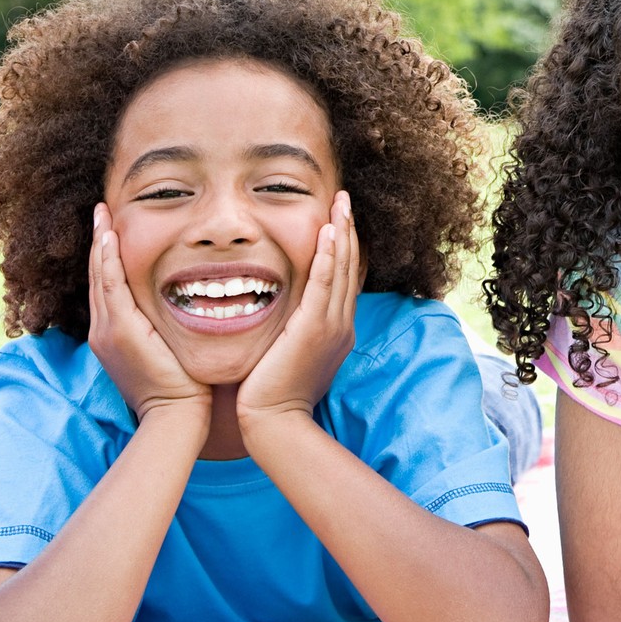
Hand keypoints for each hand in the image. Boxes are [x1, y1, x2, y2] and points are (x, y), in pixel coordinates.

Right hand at [86, 202, 209, 425]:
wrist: (177, 417)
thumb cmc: (185, 388)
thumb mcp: (170, 350)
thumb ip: (168, 327)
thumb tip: (189, 305)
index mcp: (116, 334)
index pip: (109, 285)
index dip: (109, 256)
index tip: (113, 228)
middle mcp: (105, 330)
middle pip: (99, 275)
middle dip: (101, 241)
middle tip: (102, 210)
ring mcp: (108, 330)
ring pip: (100, 276)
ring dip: (102, 241)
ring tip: (103, 213)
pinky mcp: (119, 331)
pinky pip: (110, 286)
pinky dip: (108, 260)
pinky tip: (110, 236)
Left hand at [238, 191, 363, 428]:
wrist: (274, 422)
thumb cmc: (272, 394)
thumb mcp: (290, 355)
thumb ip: (293, 330)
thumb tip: (284, 315)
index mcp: (337, 329)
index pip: (343, 278)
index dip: (344, 246)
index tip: (339, 219)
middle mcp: (341, 323)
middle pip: (348, 266)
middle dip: (347, 229)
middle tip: (344, 199)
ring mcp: (332, 325)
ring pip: (340, 269)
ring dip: (341, 232)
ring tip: (340, 204)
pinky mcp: (314, 328)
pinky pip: (324, 283)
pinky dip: (328, 256)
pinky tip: (328, 232)